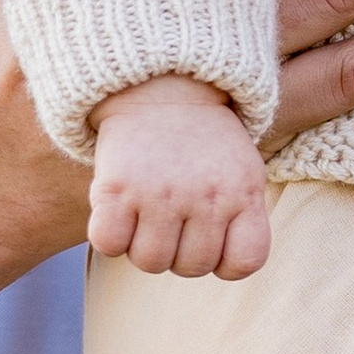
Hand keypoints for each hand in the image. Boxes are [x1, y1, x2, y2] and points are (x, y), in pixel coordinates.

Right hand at [86, 80, 269, 280]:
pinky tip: (118, 211)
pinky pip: (108, 244)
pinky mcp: (117, 187)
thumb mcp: (243, 171)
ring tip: (146, 213)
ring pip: (149, 262)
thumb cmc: (204, 142)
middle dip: (179, 251)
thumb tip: (221, 268)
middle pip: (191, 267)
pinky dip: (109, 236)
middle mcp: (206, 196)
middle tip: (173, 218)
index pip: (245, 262)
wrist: (161, 86)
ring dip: (142, 245)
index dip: (225, 262)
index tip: (214, 239)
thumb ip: (242, 219)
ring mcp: (160, 193)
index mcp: (244, 192)